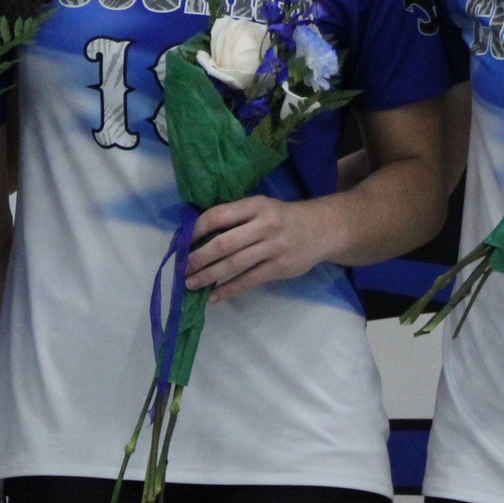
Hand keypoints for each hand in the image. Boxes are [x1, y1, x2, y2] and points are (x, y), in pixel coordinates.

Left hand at [186, 196, 338, 301]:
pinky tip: (213, 297)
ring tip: (191, 284)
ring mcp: (273, 248)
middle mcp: (264, 225)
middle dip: (199, 257)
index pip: (219, 216)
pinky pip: (248, 281)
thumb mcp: (262, 207)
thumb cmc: (283, 217)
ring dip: (209, 276)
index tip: (182, 241)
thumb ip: (236, 217)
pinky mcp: (279, 268)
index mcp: (255, 205)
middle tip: (182, 267)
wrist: (322, 229)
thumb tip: (198, 234)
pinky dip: (228, 290)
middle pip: (224, 243)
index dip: (197, 229)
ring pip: (234, 265)